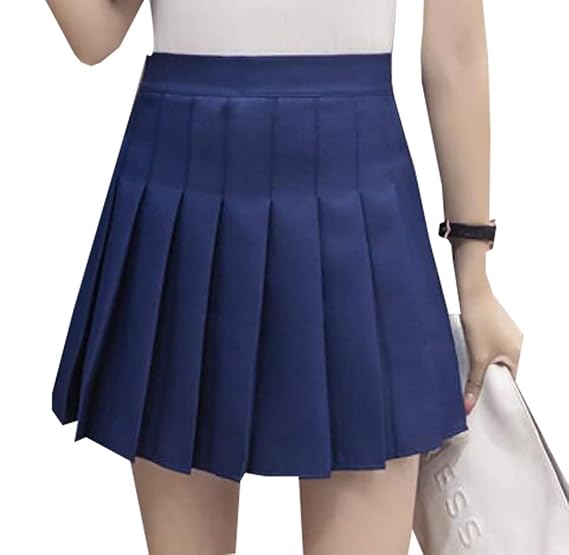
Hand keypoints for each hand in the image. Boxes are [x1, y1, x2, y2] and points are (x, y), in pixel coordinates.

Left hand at [459, 286, 523, 414]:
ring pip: (495, 356)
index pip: (510, 381)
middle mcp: (518, 343)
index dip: (494, 389)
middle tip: (471, 378)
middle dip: (486, 374)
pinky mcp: (497, 325)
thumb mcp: (476, 357)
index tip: (481, 395)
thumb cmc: (479, 319)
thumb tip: (468, 404)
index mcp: (519, 353)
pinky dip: (481, 348)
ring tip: (469, 358)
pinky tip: (470, 344)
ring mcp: (508, 333)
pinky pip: (491, 344)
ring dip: (482, 360)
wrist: (472, 292)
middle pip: (502, 368)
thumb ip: (473, 383)